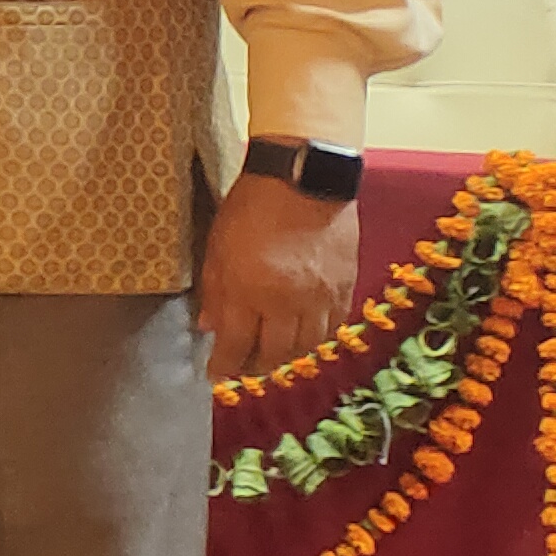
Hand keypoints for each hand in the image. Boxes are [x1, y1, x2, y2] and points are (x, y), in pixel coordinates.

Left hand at [197, 169, 361, 380]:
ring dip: (287, 357)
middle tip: (244, 368)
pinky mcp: (346, 288)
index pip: (236, 345)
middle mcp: (287, 302)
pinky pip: (333, 327)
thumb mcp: (217, 246)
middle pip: (275, 354)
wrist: (306, 178)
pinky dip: (316, 338)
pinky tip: (303, 337)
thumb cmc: (250, 206)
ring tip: (272, 355)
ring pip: (307, 347)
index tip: (215, 377)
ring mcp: (321, 297)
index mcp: (250, 291)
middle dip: (256, 367)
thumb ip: (214, 291)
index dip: (224, 366)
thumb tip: (209, 327)